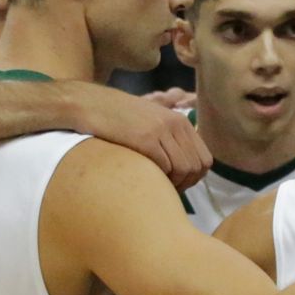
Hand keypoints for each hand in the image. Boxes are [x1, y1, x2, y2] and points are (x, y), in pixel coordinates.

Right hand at [70, 83, 211, 189]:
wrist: (89, 104)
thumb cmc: (116, 120)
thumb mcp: (150, 123)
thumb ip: (169, 140)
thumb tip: (184, 171)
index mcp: (180, 121)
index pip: (205, 160)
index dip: (195, 178)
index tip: (177, 185)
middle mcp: (175, 124)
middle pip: (197, 167)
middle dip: (185, 184)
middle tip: (166, 189)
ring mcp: (161, 130)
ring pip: (184, 169)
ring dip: (172, 184)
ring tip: (156, 185)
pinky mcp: (144, 138)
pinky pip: (164, 167)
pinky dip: (158, 178)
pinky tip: (145, 178)